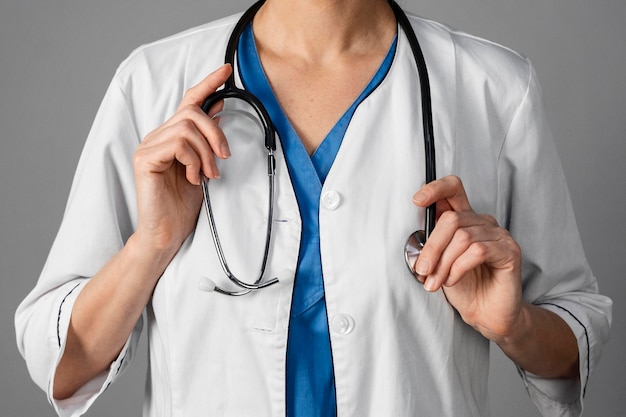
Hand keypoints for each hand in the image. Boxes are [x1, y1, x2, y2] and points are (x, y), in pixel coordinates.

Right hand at [132, 64, 231, 254]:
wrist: (167, 233)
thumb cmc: (184, 204)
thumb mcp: (204, 166)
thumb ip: (207, 140)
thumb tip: (219, 109)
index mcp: (171, 136)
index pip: (188, 102)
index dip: (208, 84)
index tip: (227, 70)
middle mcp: (157, 137)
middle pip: (192, 112)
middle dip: (216, 133)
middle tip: (224, 158)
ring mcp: (148, 146)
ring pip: (187, 127)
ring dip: (206, 152)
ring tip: (208, 175)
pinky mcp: (145, 159)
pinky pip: (178, 143)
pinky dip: (193, 160)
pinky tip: (193, 178)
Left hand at [412, 175, 522, 342]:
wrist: (485, 314)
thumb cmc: (463, 287)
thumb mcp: (438, 262)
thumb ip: (431, 244)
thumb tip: (414, 239)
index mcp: (464, 219)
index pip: (453, 189)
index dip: (435, 189)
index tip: (416, 201)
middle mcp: (483, 222)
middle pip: (451, 220)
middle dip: (431, 247)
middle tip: (421, 270)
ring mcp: (499, 235)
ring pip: (463, 237)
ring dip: (443, 263)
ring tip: (435, 282)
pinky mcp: (509, 251)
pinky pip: (478, 251)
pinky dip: (459, 267)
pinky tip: (452, 280)